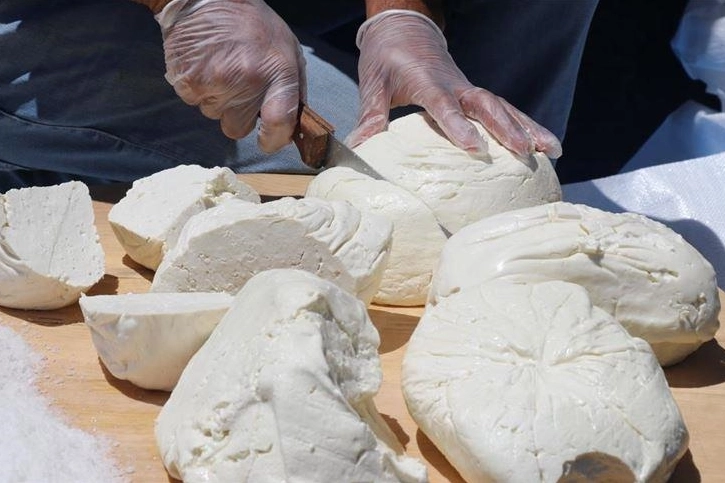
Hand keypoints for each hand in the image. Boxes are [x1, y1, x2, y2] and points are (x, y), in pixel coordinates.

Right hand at [156, 0, 305, 152]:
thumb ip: (293, 90)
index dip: (274, 140)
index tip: (269, 141)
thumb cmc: (253, 25)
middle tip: (239, 88)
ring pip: (215, 116)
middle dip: (238, 116)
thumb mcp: (288, 50)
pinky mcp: (189, 81)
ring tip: (222, 68)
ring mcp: (216, 82)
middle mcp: (248, 79)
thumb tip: (294, 127)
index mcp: (278, 72)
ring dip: (218, 100)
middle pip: (238, 129)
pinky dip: (199, 89)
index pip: (280, 123)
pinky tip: (205, 65)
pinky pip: (195, 102)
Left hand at [346, 10, 561, 158]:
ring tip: (553, 151)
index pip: (444, 104)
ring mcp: (468, 89)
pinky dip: (526, 126)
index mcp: (427, 81)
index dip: (458, 125)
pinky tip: (545, 146)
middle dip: (507, 128)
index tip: (473, 148)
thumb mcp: (373, 83)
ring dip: (528, 128)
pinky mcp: (475, 96)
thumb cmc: (386, 58)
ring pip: (504, 107)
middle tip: (525, 153)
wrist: (405, 29)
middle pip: (486, 104)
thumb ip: (370, 115)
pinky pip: (505, 110)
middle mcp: (454, 84)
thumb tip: (358, 148)